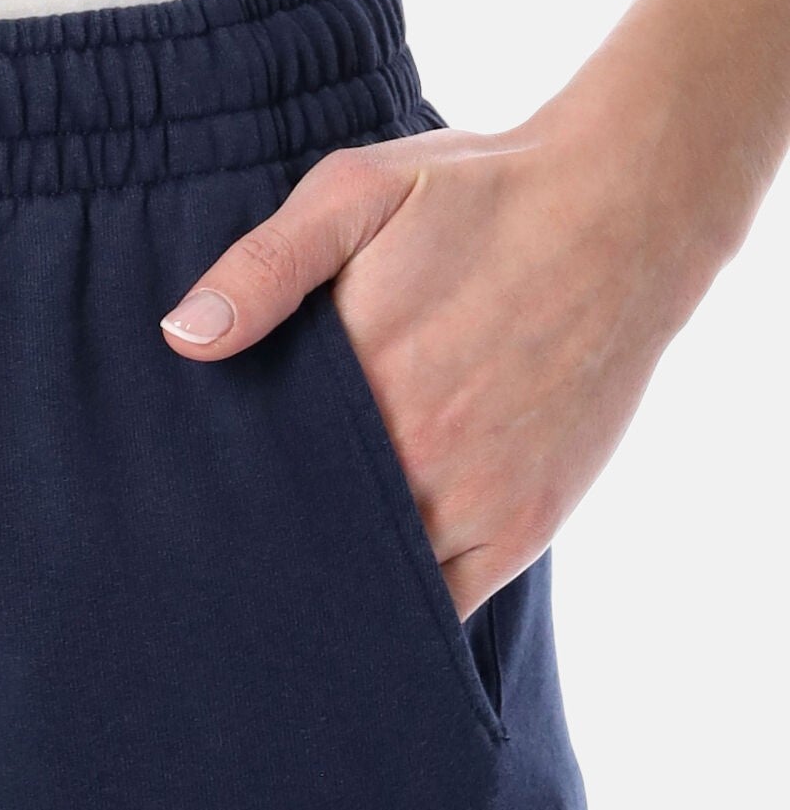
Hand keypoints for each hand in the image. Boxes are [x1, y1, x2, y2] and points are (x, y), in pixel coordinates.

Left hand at [159, 71, 733, 617]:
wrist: (626, 206)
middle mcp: (416, 460)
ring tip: (292, 588)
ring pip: (375, 586)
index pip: (258, 486)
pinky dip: (403, 617)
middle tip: (227, 568)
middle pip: (311, 544)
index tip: (192, 519)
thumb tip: (182, 339)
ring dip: (335, 591)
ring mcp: (474, 504)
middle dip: (271, 557)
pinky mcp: (521, 527)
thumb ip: (265, 267)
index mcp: (360, 386)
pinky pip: (443, 608)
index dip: (224, 510)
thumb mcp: (359, 192)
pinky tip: (365, 609)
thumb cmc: (484, 194)